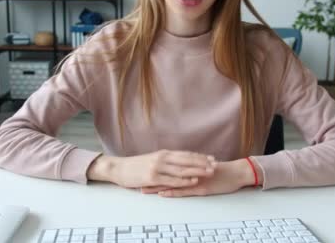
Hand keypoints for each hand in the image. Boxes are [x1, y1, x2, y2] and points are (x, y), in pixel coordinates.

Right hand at [87, 150, 216, 188]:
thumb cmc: (135, 165)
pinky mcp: (153, 177)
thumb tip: (178, 163)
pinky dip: (184, 180)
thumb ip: (165, 160)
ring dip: (197, 171)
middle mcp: (162, 158)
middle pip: (187, 160)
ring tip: (209, 172)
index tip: (212, 158)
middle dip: (203, 162)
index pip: (186, 154)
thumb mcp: (152, 159)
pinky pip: (172, 179)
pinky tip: (193, 181)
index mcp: (163, 153)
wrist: (118, 168)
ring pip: (182, 169)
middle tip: (216, 165)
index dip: (200, 156)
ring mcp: (157, 167)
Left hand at [140, 159, 258, 196]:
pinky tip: (163, 194)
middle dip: (150, 178)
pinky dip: (172, 192)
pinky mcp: (201, 188)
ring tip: (143, 190)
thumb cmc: (222, 171)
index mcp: (189, 165)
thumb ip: (191, 169)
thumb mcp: (203, 168)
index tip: (140, 172)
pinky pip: (185, 190)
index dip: (153, 170)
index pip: (167, 168)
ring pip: (172, 183)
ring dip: (157, 187)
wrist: (237, 172)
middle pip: (166, 175)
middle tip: (136, 181)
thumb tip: (180, 169)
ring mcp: (195, 179)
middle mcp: (190, 171)